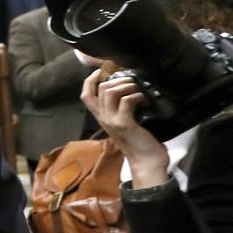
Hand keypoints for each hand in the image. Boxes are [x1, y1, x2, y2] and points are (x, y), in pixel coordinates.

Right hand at [81, 68, 168, 185]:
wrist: (146, 161)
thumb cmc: (139, 142)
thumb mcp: (124, 123)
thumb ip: (121, 110)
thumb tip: (127, 91)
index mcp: (101, 117)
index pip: (86, 95)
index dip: (90, 80)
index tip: (101, 72)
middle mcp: (103, 118)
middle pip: (100, 89)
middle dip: (117, 79)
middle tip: (132, 81)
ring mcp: (112, 121)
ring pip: (111, 92)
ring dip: (127, 86)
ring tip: (138, 90)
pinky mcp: (124, 123)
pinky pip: (127, 100)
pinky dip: (137, 96)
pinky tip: (145, 100)